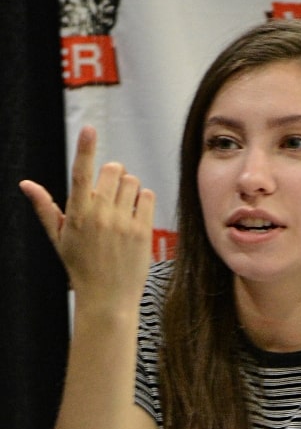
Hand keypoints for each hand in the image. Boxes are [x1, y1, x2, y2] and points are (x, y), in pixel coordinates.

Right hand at [19, 126, 155, 311]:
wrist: (108, 299)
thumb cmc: (81, 268)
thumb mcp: (59, 239)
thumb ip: (45, 208)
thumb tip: (25, 184)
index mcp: (77, 215)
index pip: (80, 174)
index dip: (85, 149)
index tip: (89, 129)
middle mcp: (100, 215)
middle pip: (114, 169)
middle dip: (112, 176)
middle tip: (109, 195)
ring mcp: (123, 223)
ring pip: (132, 180)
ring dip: (127, 188)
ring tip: (121, 208)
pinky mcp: (143, 231)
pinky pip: (146, 195)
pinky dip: (141, 199)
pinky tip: (134, 214)